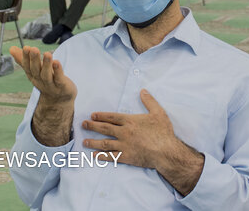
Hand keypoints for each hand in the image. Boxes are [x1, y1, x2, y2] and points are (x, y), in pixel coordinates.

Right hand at [10, 46, 76, 104]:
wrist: (59, 99)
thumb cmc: (46, 81)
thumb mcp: (34, 70)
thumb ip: (24, 59)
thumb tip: (11, 48)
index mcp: (33, 75)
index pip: (27, 66)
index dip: (26, 57)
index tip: (26, 47)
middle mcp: (40, 80)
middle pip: (35, 70)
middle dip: (34, 59)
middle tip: (34, 49)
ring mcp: (50, 84)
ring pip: (46, 75)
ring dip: (46, 64)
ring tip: (47, 53)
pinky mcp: (61, 86)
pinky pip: (59, 79)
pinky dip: (58, 71)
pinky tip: (57, 62)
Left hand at [82, 89, 203, 195]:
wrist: (166, 152)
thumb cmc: (163, 132)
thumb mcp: (158, 113)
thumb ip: (149, 101)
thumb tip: (143, 90)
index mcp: (130, 121)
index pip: (112, 117)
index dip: (101, 116)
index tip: (92, 116)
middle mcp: (124, 132)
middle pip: (105, 128)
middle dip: (92, 126)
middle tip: (83, 125)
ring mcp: (124, 145)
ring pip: (105, 143)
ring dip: (93, 142)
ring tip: (85, 142)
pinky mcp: (126, 157)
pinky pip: (111, 156)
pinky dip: (102, 156)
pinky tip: (95, 156)